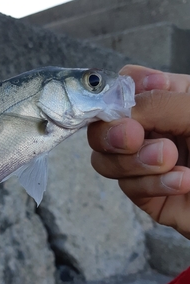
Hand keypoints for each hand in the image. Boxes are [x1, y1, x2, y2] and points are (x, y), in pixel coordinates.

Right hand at [87, 65, 189, 238]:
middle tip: (133, 138)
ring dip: (135, 162)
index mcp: (169, 98)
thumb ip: (155, 104)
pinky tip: (183, 182)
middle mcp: (154, 128)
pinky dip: (153, 184)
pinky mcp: (147, 194)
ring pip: (105, 159)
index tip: (124, 105)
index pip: (123, 88)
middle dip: (113, 134)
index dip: (114, 96)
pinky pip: (127, 187)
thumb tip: (114, 112)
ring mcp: (146, 162)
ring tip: (171, 161)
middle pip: (102, 126)